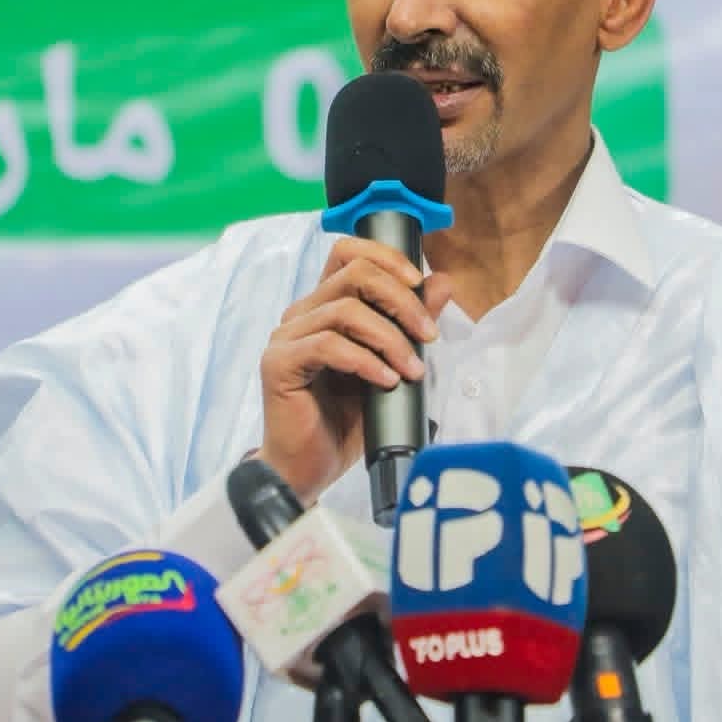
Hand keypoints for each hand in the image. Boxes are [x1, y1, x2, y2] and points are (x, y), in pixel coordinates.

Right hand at [256, 236, 455, 500]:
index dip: (386, 257)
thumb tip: (443, 282)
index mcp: (325, 306)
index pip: (348, 253)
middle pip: (354, 274)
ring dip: (390, 339)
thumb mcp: (390, 366)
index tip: (419, 283)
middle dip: (401, 300)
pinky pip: (328, 346)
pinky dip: (366, 361)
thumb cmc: (345, 420)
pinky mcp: (278, 364)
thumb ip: (411, 324)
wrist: (311, 468)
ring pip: (346, 310)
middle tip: (428, 336)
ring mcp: (286, 337)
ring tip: (411, 370)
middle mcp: (302, 313)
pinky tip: (385, 380)